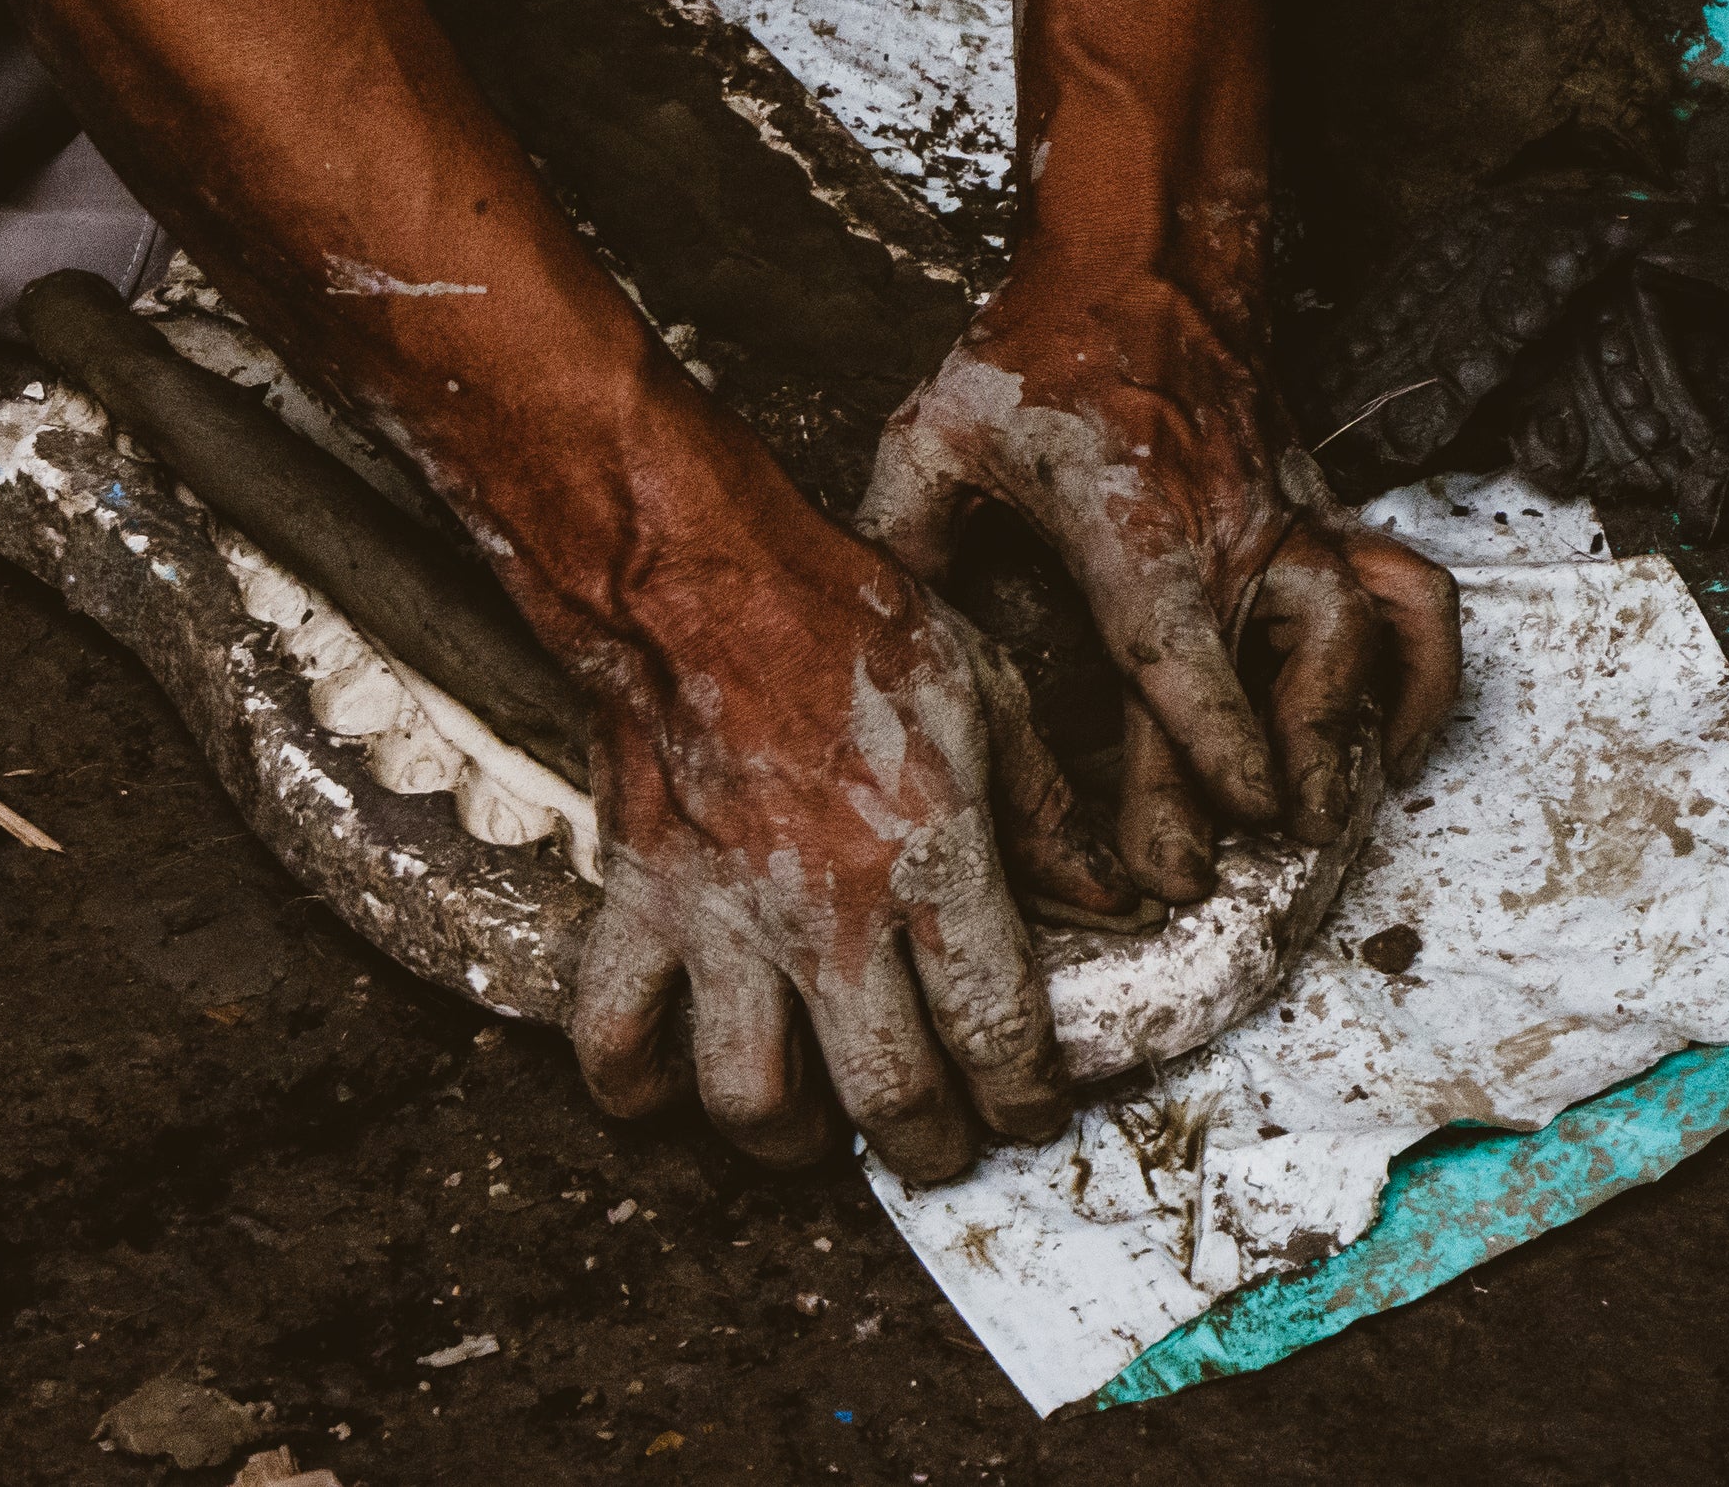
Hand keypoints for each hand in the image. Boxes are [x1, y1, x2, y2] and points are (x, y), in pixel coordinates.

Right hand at [566, 474, 1135, 1183]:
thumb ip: (1052, 814)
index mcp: (931, 865)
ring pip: (752, 1098)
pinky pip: (614, 1035)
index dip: (1026, 1097)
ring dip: (792, 1142)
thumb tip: (1114, 897)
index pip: (997, 1034)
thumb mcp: (990, 697)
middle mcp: (829, 917)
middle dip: (929, 1146)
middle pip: (889, 1095)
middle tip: (941, 1143)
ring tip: (817, 1131)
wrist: (701, 581)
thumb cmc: (848, 625)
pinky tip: (670, 1086)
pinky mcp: (638, 907)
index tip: (1032, 1106)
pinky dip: (634, 1086)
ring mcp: (723, 923)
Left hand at [860, 253, 1462, 899]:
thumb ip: (905, 543)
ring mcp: (1292, 517)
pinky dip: (1420, 675)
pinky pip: (1411, 599)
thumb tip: (874, 649)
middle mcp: (1229, 517)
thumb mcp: (934, 434)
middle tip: (1233, 861)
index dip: (1209, 732)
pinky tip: (1392, 748)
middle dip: (1268, 766)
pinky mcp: (1327, 517)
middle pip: (1275, 657)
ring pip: (1361, 628)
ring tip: (1324, 818)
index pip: (1175, 635)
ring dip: (1351, 727)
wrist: (1141, 255)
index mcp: (1126, 507)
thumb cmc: (1037, 353)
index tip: (1227, 814)